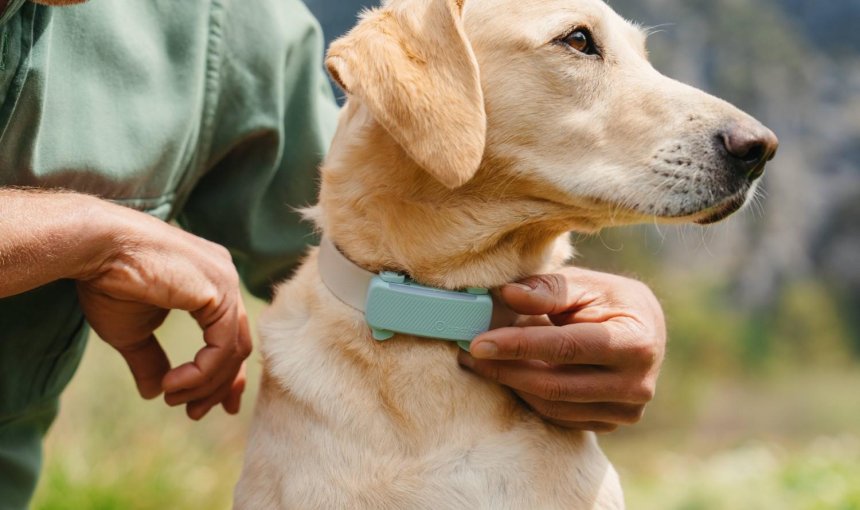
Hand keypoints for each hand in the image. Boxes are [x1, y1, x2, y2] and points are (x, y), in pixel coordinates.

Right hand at [75, 204, 251, 420]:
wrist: (95, 249)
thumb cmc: (107, 282)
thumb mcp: (132, 332)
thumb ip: (151, 359)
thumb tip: (154, 393)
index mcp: (211, 284)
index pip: (232, 335)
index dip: (225, 374)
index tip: (218, 405)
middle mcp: (225, 279)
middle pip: (238, 345)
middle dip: (219, 386)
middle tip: (194, 413)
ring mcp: (226, 281)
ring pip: (232, 350)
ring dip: (205, 384)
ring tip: (173, 398)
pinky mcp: (219, 290)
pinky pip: (222, 346)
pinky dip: (201, 372)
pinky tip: (172, 384)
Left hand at [458, 267, 665, 431]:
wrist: (643, 330)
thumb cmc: (609, 300)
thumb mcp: (583, 284)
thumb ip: (547, 289)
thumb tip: (505, 294)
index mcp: (635, 342)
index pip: (566, 348)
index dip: (518, 345)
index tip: (479, 342)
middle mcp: (636, 384)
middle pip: (554, 385)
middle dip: (505, 370)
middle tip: (468, 354)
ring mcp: (626, 410)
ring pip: (553, 406)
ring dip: (512, 384)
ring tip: (481, 361)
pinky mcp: (611, 422)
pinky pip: (559, 417)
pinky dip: (529, 396)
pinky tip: (508, 374)